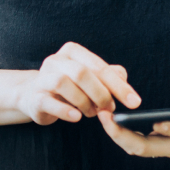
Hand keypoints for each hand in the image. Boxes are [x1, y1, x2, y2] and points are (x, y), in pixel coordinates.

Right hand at [15, 42, 141, 125]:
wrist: (35, 96)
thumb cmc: (70, 87)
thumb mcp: (91, 79)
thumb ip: (110, 77)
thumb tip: (124, 80)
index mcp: (73, 52)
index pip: (99, 67)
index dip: (119, 85)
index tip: (135, 102)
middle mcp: (56, 60)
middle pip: (82, 73)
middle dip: (101, 94)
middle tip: (110, 109)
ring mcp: (43, 78)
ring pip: (64, 84)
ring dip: (84, 102)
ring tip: (92, 113)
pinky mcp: (34, 97)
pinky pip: (49, 102)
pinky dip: (65, 111)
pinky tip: (76, 117)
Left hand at [97, 81, 169, 157]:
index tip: (155, 120)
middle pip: (150, 148)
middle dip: (125, 135)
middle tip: (106, 117)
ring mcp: (169, 149)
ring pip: (140, 149)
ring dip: (119, 136)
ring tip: (102, 116)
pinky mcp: (160, 146)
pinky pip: (138, 145)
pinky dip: (123, 135)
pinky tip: (110, 120)